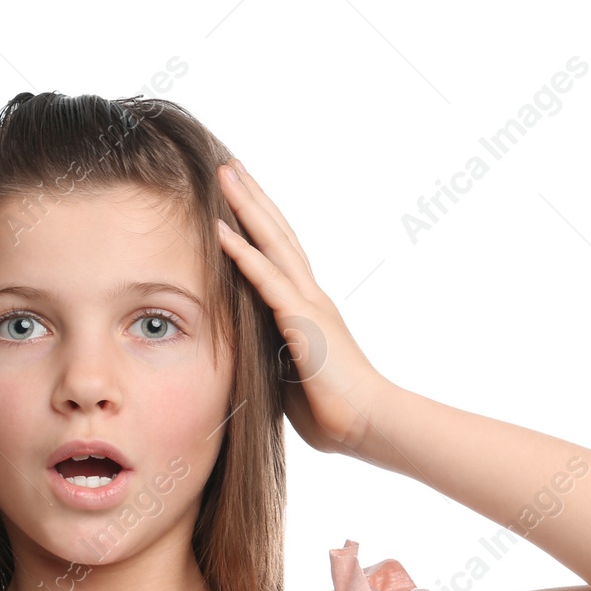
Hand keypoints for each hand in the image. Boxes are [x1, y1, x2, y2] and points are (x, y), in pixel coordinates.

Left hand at [215, 158, 392, 458]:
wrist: (368, 424)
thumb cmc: (333, 410)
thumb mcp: (292, 377)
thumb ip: (273, 356)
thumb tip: (251, 357)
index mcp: (307, 309)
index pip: (279, 256)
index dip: (258, 225)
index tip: (237, 198)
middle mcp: (309, 297)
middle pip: (277, 234)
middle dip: (253, 199)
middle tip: (229, 166)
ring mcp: (308, 304)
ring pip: (273, 243)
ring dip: (247, 208)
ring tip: (225, 175)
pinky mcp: (302, 322)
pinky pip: (267, 280)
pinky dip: (242, 254)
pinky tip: (221, 230)